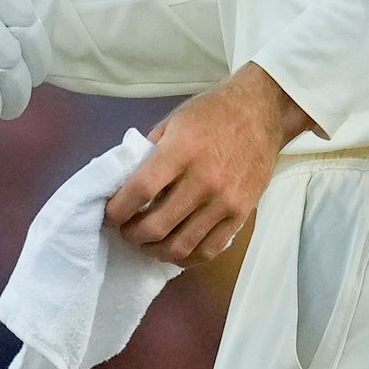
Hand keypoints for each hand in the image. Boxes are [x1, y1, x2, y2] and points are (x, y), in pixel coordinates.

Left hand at [103, 63, 315, 265]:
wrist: (260, 112)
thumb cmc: (211, 113)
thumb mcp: (172, 122)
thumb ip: (149, 154)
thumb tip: (126, 186)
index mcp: (181, 151)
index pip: (140, 191)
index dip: (117, 209)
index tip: (108, 214)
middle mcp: (203, 181)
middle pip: (157, 226)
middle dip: (132, 234)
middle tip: (126, 229)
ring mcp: (225, 202)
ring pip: (181, 246)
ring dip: (155, 250)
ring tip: (147, 242)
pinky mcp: (241, 215)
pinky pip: (209, 249)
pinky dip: (186, 256)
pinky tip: (174, 249)